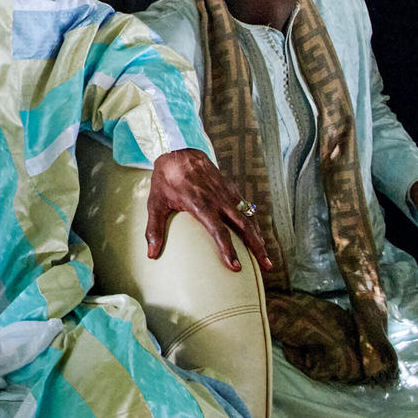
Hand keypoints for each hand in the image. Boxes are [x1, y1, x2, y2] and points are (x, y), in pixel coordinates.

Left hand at [143, 150, 273, 271]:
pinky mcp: (230, 188)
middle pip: (243, 226)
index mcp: (201, 204)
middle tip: (266, 265)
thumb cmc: (165, 179)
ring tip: (266, 256)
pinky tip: (257, 235)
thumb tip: (151, 254)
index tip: (235, 266)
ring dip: (259, 237)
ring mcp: (226, 193)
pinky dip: (254, 223)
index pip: (219, 231)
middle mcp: (218, 199)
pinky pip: (246, 208)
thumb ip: (154, 229)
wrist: (178, 150)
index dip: (228, 250)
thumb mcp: (155, 203)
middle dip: (256, 247)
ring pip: (248, 218)